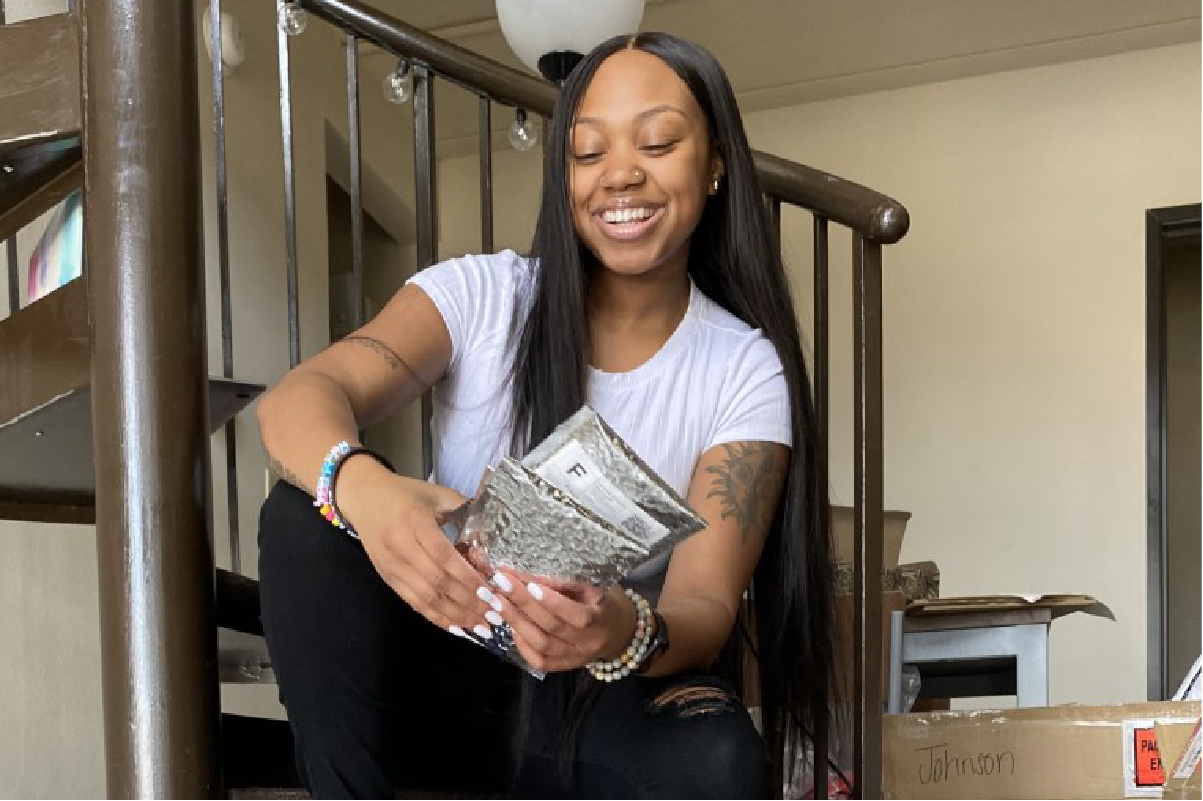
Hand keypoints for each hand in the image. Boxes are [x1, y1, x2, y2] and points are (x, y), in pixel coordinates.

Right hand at [336, 456, 495, 637]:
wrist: (364, 498)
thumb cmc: (405, 494)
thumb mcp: (436, 493)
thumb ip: (463, 509)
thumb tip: (491, 530)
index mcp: (415, 522)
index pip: (443, 555)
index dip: (466, 576)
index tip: (489, 591)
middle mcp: (401, 547)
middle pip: (436, 580)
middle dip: (466, 600)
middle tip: (492, 613)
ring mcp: (392, 565)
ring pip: (425, 597)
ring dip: (454, 614)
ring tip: (479, 626)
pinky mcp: (387, 578)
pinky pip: (412, 602)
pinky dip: (435, 616)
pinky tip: (455, 626)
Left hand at [489, 574, 636, 673]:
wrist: (620, 633)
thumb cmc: (606, 603)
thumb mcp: (596, 587)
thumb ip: (568, 584)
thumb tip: (532, 578)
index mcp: (602, 620)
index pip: (575, 614)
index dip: (551, 601)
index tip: (528, 583)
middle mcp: (589, 643)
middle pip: (552, 627)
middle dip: (523, 604)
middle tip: (501, 584)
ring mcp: (576, 658)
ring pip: (542, 645)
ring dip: (517, 622)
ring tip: (499, 602)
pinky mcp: (565, 666)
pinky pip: (540, 661)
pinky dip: (522, 644)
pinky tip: (512, 626)